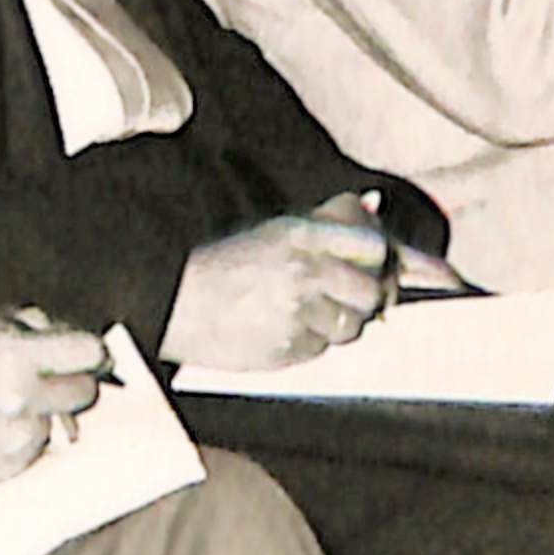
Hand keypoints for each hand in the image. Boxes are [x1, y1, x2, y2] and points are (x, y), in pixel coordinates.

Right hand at [0, 320, 109, 498]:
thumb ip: (14, 333)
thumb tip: (60, 337)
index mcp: (9, 354)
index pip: (87, 350)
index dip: (90, 351)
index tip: (89, 353)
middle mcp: (22, 397)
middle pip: (87, 391)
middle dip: (75, 382)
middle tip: (57, 377)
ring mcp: (17, 437)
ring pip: (63, 422)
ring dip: (46, 412)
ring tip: (7, 403)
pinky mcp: (7, 468)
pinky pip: (38, 448)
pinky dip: (24, 437)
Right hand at [161, 201, 396, 371]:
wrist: (174, 303)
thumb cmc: (225, 264)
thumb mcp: (276, 230)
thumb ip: (328, 221)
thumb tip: (374, 204)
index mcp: (302, 234)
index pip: (374, 246)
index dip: (379, 258)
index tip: (374, 264)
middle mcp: (305, 271)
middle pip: (371, 293)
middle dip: (364, 299)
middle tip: (345, 297)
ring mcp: (297, 313)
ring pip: (351, 327)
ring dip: (338, 323)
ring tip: (307, 312)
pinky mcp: (287, 349)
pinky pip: (321, 350)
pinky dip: (311, 342)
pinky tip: (284, 328)